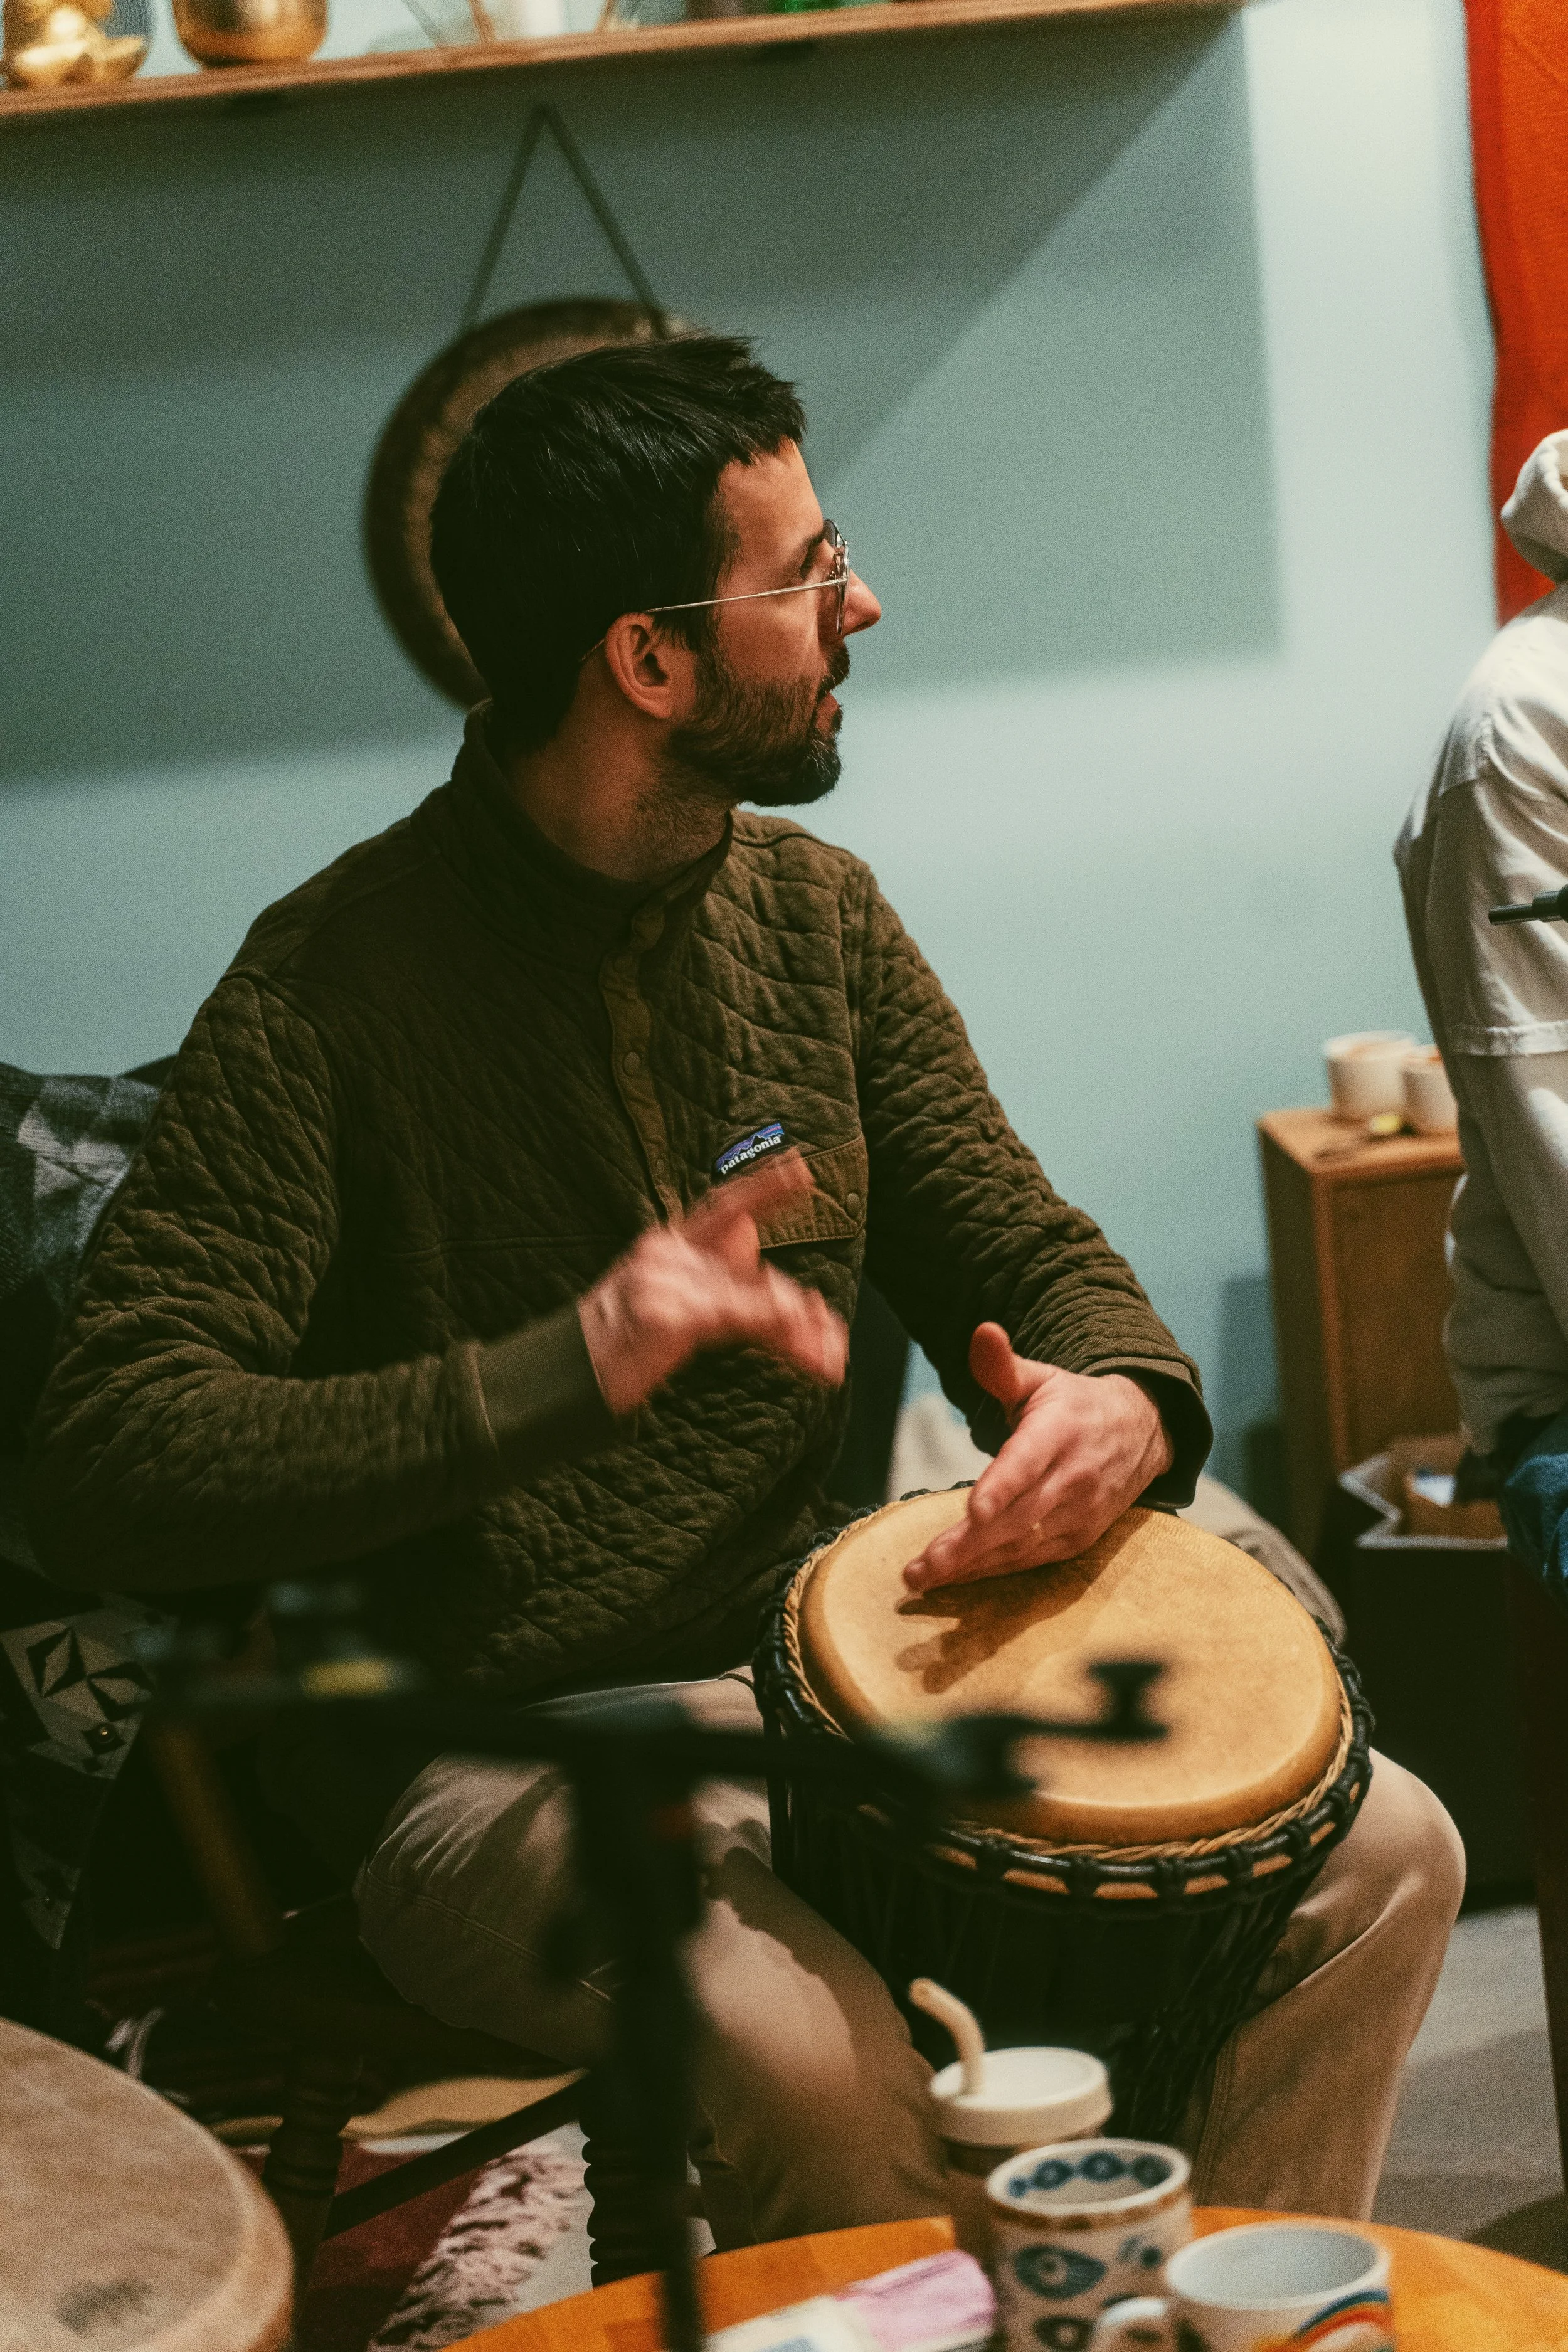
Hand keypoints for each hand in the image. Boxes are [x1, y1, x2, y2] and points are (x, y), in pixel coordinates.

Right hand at [579, 1151, 847, 1414]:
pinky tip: (801, 1345)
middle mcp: (669, 1253)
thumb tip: (754, 1244)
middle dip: (797, 1311)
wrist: (563, 1375)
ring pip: (754, 1298)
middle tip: (834, 1346)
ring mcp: (666, 1280)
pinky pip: (738, 1317)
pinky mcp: (669, 1313)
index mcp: (668, 1245)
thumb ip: (712, 1279)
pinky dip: (774, 1327)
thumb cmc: (618, 1344)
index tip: (801, 1171)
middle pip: (754, 1273)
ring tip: (827, 1361)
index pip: (723, 1207)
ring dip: (796, 1335)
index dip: (765, 1190)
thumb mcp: (666, 1302)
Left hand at [902, 1322, 1172, 1593]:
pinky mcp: (1078, 1540)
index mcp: (1059, 1432)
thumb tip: (981, 1332)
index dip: (1001, 1488)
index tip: (974, 1511)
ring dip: (972, 1568)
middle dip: (967, 1546)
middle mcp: (1072, 1478)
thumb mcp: (1041, 1378)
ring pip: (1021, 1546)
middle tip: (921, 1567)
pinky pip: (1031, 1561)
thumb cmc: (1072, 1404)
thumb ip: (1003, 1365)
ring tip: (924, 1578)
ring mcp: (1078, 1514)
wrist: (1141, 1433)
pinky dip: (993, 1572)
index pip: (1027, 1463)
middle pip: (1017, 1517)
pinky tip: (956, 1579)